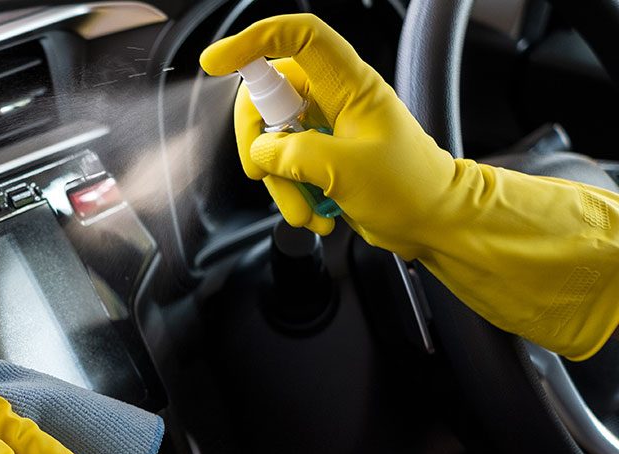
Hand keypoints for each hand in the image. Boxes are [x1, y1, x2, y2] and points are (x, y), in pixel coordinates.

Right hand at [201, 14, 618, 358]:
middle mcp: (333, 99)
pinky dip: (290, 195)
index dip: (253, 40)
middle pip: (267, 95)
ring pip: (271, 141)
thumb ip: (295, 154)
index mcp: (349, 85)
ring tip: (304, 211)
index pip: (298, 37)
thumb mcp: (347, 171)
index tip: (216, 63)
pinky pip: (283, 167)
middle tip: (262, 173)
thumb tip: (263, 150)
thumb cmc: (409, 189)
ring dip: (279, 183)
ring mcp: (324, 129)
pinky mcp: (319, 158)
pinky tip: (315, 214)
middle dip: (256, 141)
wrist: (432, 221)